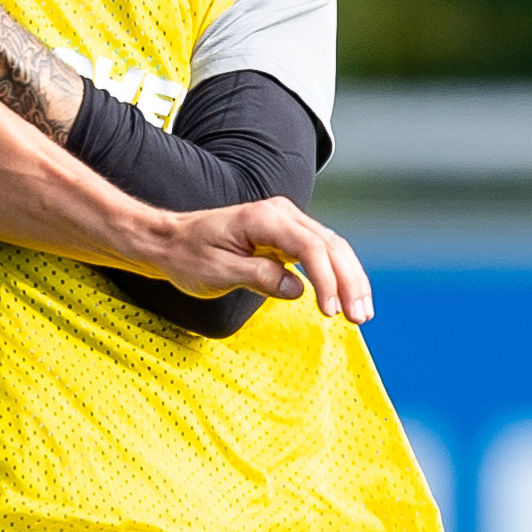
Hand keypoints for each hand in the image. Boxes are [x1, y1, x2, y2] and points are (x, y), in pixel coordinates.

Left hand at [136, 196, 374, 324]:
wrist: (170, 241)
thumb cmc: (188, 255)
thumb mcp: (216, 271)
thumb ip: (258, 277)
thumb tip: (298, 289)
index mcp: (264, 218)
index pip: (310, 247)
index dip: (327, 280)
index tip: (330, 312)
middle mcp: (281, 213)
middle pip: (331, 245)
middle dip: (349, 283)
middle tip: (359, 318)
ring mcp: (287, 222)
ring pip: (332, 248)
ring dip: (350, 281)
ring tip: (361, 314)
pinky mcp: (287, 235)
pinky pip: (321, 253)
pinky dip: (337, 276)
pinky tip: (347, 299)